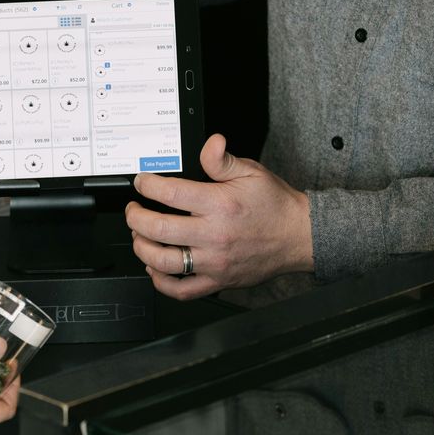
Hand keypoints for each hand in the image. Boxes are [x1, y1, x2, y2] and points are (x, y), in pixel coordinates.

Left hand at [125, 133, 313, 298]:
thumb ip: (221, 160)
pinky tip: (155, 268)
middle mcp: (214, 235)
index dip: (147, 185)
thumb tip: (209, 143)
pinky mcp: (218, 281)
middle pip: (158, 229)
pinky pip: (182, 290)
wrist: (299, 236)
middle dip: (136, 217)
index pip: (169, 193)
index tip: (142, 182)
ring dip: (142, 248)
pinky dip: (161, 282)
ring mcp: (214, 262)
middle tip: (134, 210)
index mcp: (219, 204)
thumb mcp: (251, 172)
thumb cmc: (275, 206)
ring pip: (164, 262)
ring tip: (140, 236)